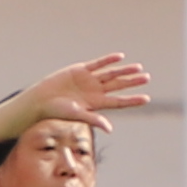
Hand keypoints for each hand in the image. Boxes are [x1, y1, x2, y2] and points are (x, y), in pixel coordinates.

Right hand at [0, 54, 157, 142]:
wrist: (40, 99)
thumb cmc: (56, 111)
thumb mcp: (76, 115)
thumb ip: (94, 119)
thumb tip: (110, 129)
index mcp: (96, 104)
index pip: (118, 102)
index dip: (132, 100)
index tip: (147, 99)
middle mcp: (94, 91)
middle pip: (117, 86)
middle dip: (132, 82)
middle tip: (147, 77)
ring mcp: (88, 80)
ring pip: (110, 74)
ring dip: (124, 71)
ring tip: (138, 68)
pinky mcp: (80, 70)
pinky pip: (97, 64)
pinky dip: (108, 60)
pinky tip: (120, 57)